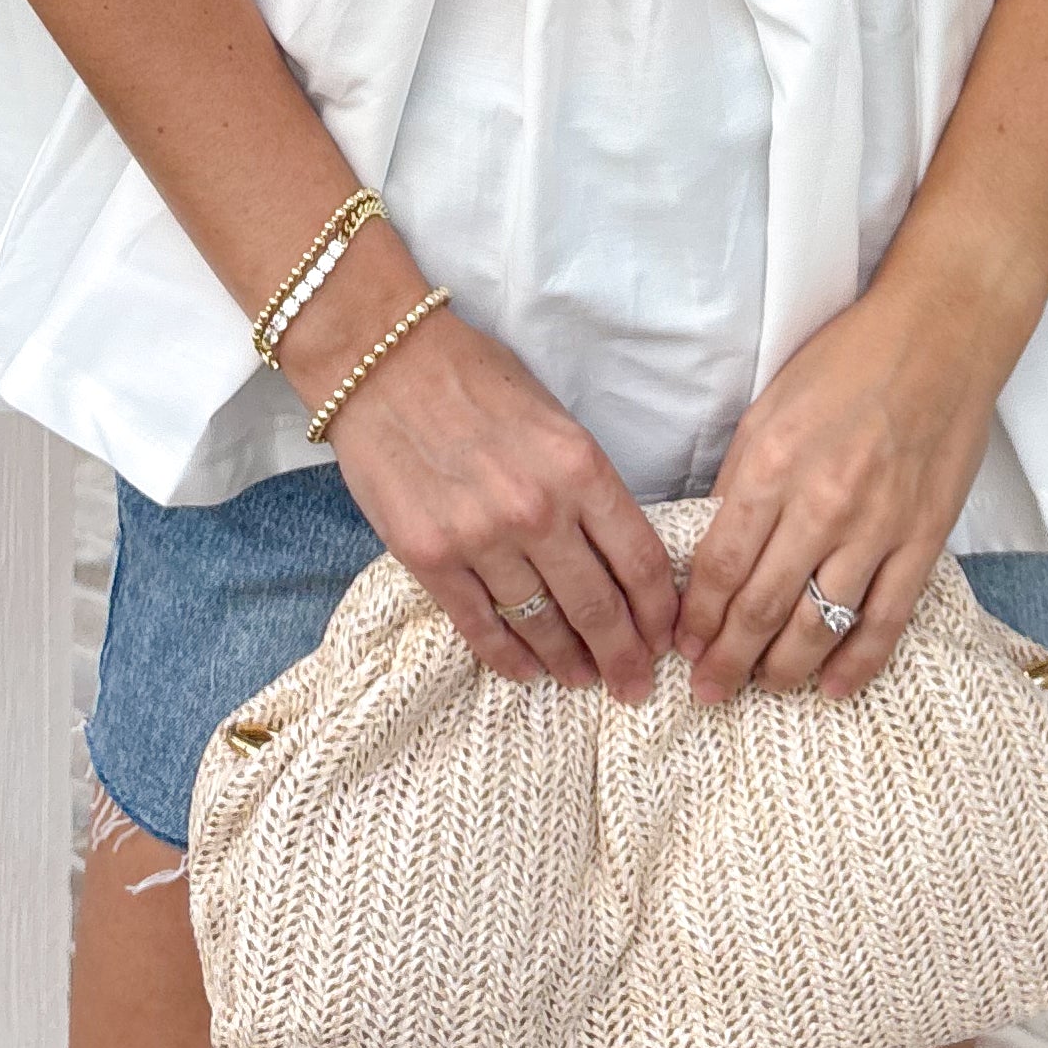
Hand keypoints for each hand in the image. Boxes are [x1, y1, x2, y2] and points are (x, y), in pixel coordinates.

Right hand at [322, 307, 678, 702]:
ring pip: (541, 624)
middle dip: (624, 656)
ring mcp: (481, 539)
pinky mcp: (430, 558)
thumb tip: (615, 550)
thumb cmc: (475, 377)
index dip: (659, 612)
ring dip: (568, 661)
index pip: (641, 560)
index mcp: (580, 467)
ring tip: (582, 679)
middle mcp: (538, 510)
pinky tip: (526, 672)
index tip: (665, 638)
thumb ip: (585, 483)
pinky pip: (480, 626)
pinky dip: (507, 657)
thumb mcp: (554, 418)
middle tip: (635, 686)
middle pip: (599, 606)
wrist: (383, 361)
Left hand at [673, 278, 1002, 703]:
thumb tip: (717, 542)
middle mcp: (821, 504)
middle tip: (707, 691)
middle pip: (762, 607)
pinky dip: (858, 662)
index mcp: (773, 463)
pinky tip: (833, 688)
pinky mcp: (923, 540)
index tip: (682, 645)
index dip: (698, 616)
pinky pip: (886, 619)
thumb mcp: (771, 406)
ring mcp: (877, 528)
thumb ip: (743, 477)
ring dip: (782, 669)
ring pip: (819, 625)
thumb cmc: (849, 360)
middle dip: (727, 659)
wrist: (940, 337)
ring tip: (759, 688)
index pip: (722, 563)